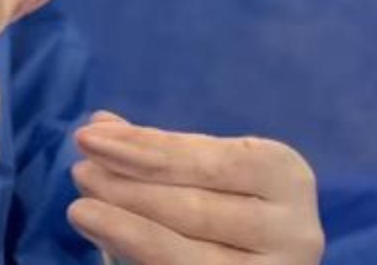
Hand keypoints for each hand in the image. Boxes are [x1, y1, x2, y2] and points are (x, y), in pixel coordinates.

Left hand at [67, 111, 322, 263]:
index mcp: (285, 175)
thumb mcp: (197, 171)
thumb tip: (100, 125)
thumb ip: (155, 149)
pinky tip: (104, 242)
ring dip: (126, 227)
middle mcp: (296, 230)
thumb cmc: (222, 205)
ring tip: (81, 208)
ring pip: (189, 254)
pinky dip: (138, 255)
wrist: (251, 255)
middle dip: (127, 189)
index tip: (88, 137)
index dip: (142, 148)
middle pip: (196, 209)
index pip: (205, 159)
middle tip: (80, 172)